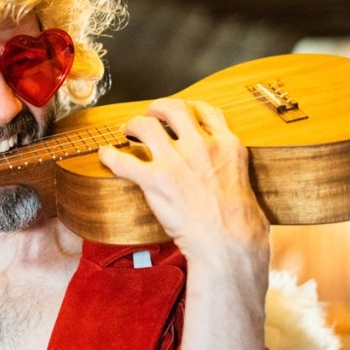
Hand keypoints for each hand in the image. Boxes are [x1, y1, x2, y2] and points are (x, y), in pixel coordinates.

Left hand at [97, 98, 266, 259]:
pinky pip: (123, 161)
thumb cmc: (240, 222)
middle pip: (173, 108)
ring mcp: (176, 161)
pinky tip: (105, 155)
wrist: (228, 242)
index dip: (190, 108)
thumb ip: (229, 164)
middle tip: (150, 116)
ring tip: (128, 131)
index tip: (181, 114)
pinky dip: (110, 156)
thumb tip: (221, 169)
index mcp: (226, 144)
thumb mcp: (243, 179)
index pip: (206, 111)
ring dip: (133, 125)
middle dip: (157, 108)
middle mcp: (200, 146)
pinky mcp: (155, 180)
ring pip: (146, 125)